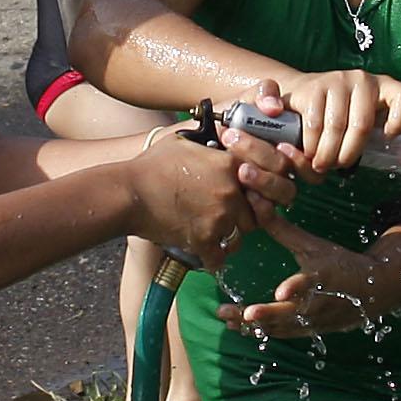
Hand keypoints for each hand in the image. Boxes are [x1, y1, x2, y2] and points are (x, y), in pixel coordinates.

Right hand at [127, 125, 285, 263]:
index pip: (271, 177)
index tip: (259, 195)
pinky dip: (214, 259)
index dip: (267, 187)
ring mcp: (220, 217)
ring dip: (231, 237)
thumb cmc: (152, 165)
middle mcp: (232, 190)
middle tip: (233, 216)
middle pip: (259, 211)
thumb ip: (212, 143)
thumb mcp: (186, 141)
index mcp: (231, 163)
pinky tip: (207, 254)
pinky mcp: (204, 239)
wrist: (129, 192)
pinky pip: (220, 258)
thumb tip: (222, 141)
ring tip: (217, 233)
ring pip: (242, 236)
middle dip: (248, 215)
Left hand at [218, 217, 400, 340]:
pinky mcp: (311, 332)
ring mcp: (314, 321)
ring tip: (226, 318)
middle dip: (261, 315)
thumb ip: (283, 230)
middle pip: (287, 314)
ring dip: (253, 326)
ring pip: (281, 328)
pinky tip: (241, 327)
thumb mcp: (313, 245)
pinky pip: (283, 334)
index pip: (307, 283)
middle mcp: (317, 303)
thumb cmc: (340, 263)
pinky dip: (262, 332)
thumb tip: (257, 202)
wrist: (372, 291)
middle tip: (237, 313)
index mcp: (321, 278)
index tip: (280, 293)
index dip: (294, 288)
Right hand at [258, 71, 400, 175]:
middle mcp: (364, 80)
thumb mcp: (367, 122)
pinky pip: (315, 125)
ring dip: (328, 154)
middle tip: (338, 167)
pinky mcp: (314, 87)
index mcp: (385, 87)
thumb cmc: (342, 114)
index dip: (400, 121)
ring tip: (322, 164)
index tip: (387, 138)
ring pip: (336, 127)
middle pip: (362, 125)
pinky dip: (312, 146)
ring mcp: (338, 80)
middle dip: (348, 154)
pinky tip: (310, 153)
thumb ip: (384, 138)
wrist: (302, 92)